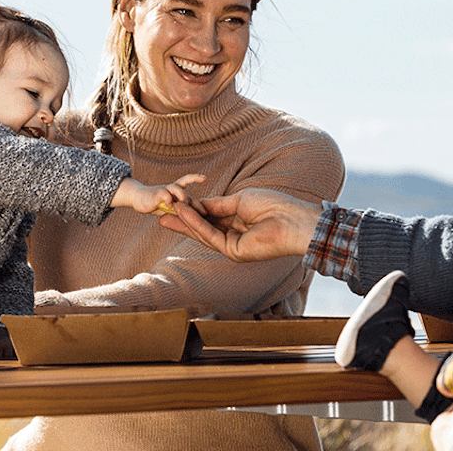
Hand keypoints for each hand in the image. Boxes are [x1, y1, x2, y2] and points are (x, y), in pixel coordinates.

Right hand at [116, 174, 206, 214]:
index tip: (204, 177)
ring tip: (185, 203)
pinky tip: (169, 206)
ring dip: (182, 195)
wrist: (137, 199)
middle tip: (204, 211)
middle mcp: (171, 188)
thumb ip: (181, 209)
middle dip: (193, 194)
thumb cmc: (156, 203)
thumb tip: (196, 217)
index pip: (187, 180)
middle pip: (184, 183)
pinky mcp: (156, 195)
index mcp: (175, 190)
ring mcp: (163, 190)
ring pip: (176, 187)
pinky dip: (168, 199)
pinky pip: (164, 194)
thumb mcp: (170, 207)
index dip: (196, 177)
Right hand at [158, 188, 321, 262]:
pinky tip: (184, 213)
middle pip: (203, 228)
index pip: (210, 217)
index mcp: (238, 221)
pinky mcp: (234, 252)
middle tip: (161, 214)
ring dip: (185, 221)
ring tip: (168, 210)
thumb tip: (197, 204)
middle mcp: (234, 236)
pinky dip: (196, 224)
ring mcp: (233, 246)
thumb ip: (216, 205)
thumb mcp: (239, 200)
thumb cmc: (273, 205)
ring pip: (204, 233)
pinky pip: (211, 236)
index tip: (175, 203)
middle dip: (182, 221)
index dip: (192, 211)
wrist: (292, 219)